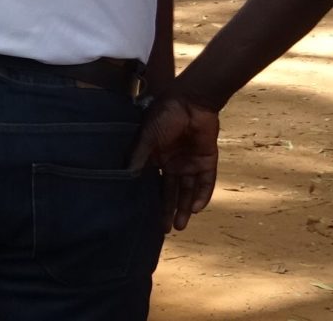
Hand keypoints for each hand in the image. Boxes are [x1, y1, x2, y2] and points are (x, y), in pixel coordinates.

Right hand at [128, 93, 220, 231]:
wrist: (192, 101)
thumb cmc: (164, 115)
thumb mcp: (147, 137)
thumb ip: (139, 157)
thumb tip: (125, 177)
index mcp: (156, 158)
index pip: (153, 183)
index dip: (149, 199)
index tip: (143, 217)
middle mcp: (172, 163)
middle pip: (171, 192)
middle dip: (168, 210)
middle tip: (164, 230)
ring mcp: (190, 163)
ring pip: (188, 191)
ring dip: (185, 208)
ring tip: (180, 226)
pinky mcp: (206, 161)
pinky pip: (205, 182)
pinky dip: (202, 195)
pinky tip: (198, 209)